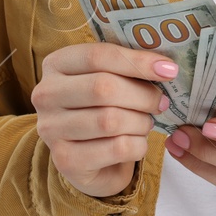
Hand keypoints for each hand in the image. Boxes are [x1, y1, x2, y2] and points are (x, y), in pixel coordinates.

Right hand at [34, 42, 176, 197]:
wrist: (88, 159)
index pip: (98, 56)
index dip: (138, 61)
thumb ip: (128, 67)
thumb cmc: (103, 108)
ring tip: (146, 123)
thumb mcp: (109, 79)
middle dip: (142, 95)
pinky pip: (116, 148)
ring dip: (140, 122)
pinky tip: (137, 143)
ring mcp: (51, 129)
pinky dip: (138, 145)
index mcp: (56, 64)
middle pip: (103, 87)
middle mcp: (46, 94)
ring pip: (110, 120)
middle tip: (161, 102)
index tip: (169, 70)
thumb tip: (165, 66)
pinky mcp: (65, 160)